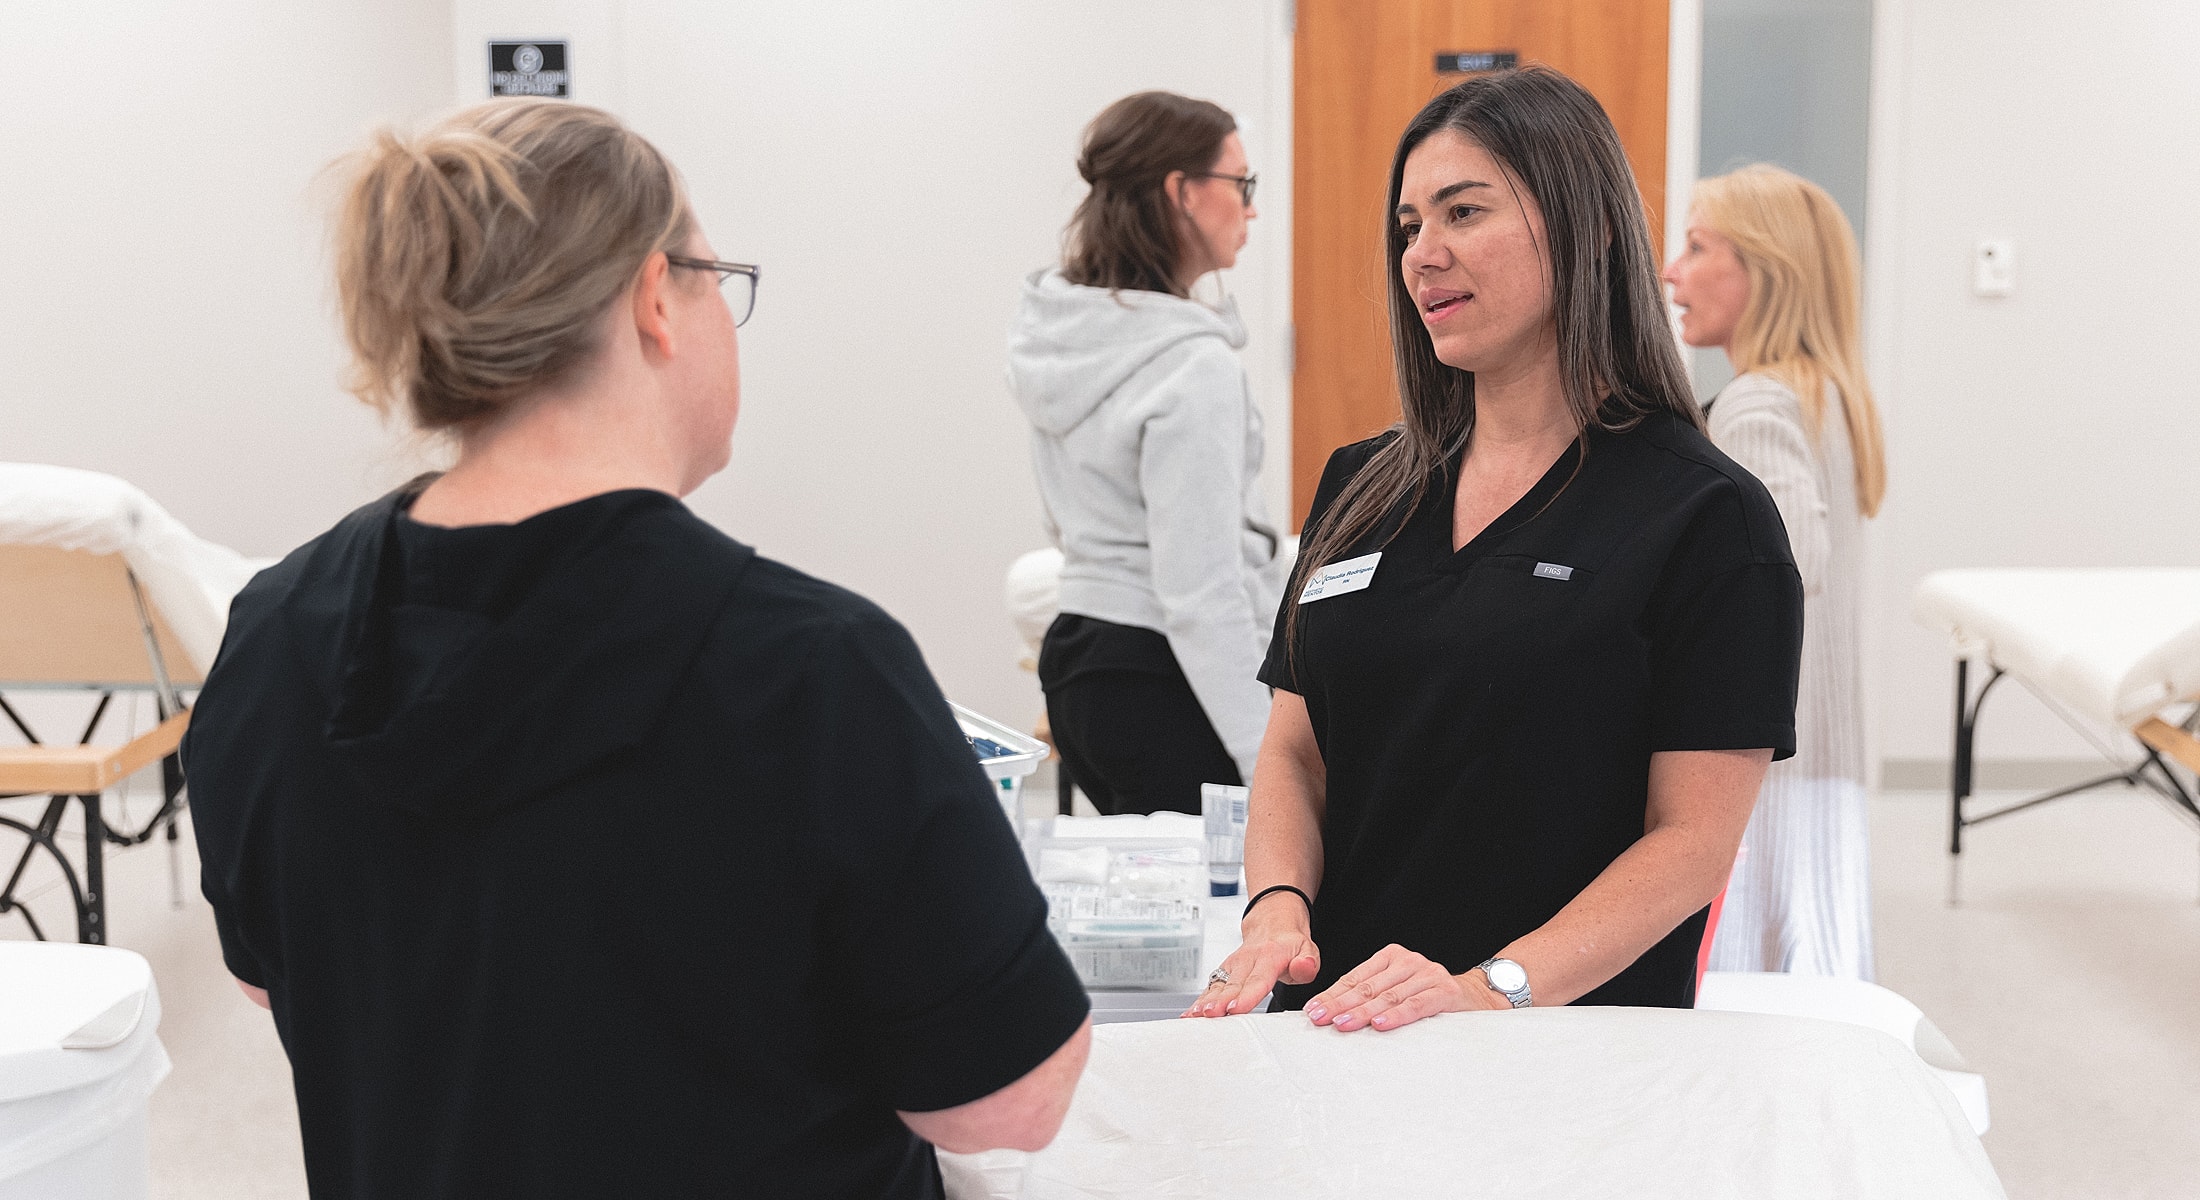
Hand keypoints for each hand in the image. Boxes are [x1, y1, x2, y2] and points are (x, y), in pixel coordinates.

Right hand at [1182, 903, 1319, 1017]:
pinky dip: (1200, 999)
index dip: (1246, 995)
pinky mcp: (1224, 970)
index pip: (1258, 979)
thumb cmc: (1290, 943)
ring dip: (1206, 1000)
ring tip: (1195, 1015)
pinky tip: (1191, 1012)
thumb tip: (1304, 966)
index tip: (1235, 1008)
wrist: (1274, 923)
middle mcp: (1247, 959)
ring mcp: (1233, 964)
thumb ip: (1307, 963)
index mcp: (1270, 956)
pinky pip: (1211, 985)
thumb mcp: (1308, 949)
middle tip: (1210, 1014)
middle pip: (1232, 984)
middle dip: (1220, 1001)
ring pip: (1218, 984)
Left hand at [1303, 944, 1507, 1031]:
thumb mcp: (1398, 991)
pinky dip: (1397, 1015)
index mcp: (1391, 957)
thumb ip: (1372, 997)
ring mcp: (1428, 974)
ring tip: (1342, 1024)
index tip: (1312, 1010)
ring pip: (1388, 996)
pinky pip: (1417, 1005)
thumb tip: (1332, 1014)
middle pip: (1367, 986)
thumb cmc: (1429, 998)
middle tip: (1319, 1018)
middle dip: (1339, 1004)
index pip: (1355, 978)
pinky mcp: (1445, 992)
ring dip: (1362, 1012)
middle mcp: (1408, 961)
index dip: (1332, 994)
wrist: (1478, 998)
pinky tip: (1380, 1024)